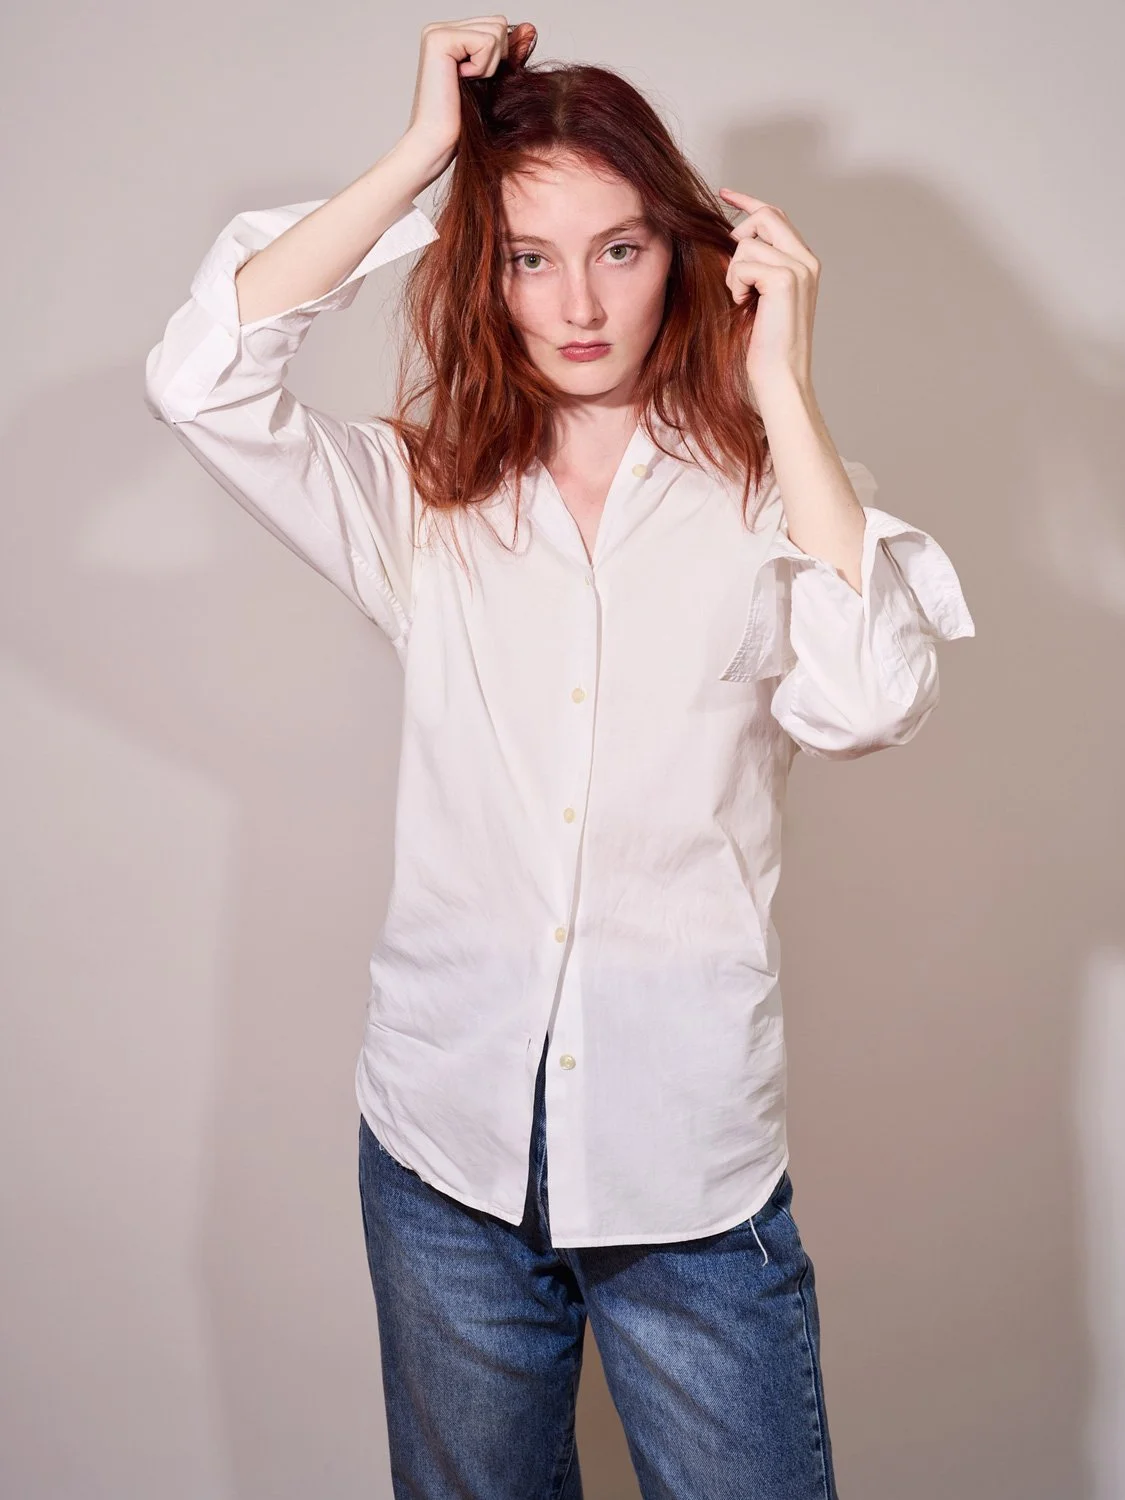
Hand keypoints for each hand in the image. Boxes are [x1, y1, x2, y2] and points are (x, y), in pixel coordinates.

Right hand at [401, 16, 537, 178]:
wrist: (437, 144)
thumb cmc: (463, 123)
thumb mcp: (495, 82)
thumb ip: (510, 53)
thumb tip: (531, 27)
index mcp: (451, 35)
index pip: (498, 27)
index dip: (500, 58)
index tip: (478, 83)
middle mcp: (441, 28)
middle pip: (499, 23)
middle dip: (497, 59)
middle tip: (472, 84)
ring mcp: (437, 31)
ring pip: (496, 30)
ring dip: (490, 64)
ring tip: (467, 83)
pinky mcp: (439, 39)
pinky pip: (487, 41)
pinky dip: (483, 67)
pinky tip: (461, 81)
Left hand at [718, 188, 820, 402]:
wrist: (780, 376)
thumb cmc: (764, 344)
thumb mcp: (757, 296)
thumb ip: (752, 266)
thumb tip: (726, 241)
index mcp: (803, 262)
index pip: (776, 215)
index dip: (748, 202)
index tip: (724, 193)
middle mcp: (807, 259)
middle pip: (765, 215)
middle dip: (738, 236)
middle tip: (733, 270)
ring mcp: (799, 267)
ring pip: (747, 243)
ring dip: (733, 273)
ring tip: (743, 300)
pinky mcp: (786, 279)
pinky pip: (743, 263)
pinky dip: (735, 284)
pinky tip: (745, 305)